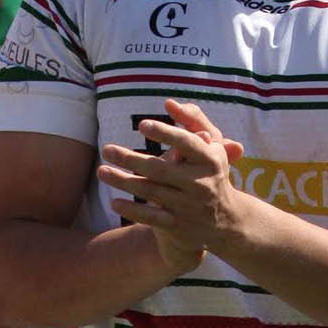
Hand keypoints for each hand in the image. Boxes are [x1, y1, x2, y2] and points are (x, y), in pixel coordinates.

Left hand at [98, 98, 243, 270]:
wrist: (226, 221)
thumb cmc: (210, 173)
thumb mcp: (211, 147)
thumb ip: (193, 122)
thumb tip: (170, 103)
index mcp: (210, 160)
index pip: (186, 143)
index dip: (165, 133)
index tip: (143, 125)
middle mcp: (201, 183)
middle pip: (160, 169)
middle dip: (130, 159)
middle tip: (107, 149)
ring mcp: (189, 206)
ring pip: (150, 191)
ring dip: (122, 181)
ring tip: (102, 171)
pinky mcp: (179, 225)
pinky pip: (151, 217)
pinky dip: (132, 210)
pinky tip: (114, 202)